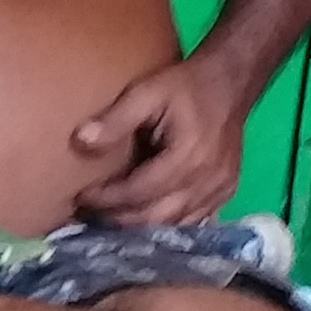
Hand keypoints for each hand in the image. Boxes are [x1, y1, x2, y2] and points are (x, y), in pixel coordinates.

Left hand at [72, 59, 244, 226]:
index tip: (81, 198)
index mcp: (188, 157)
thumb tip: (80, 142)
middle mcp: (208, 181)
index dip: (107, 200)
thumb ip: (115, 120)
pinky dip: (165, 225)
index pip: (139, 192)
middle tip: (89, 214)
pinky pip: (192, 221)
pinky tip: (142, 219)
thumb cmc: (185, 86)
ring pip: (174, 224)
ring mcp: (220, 190)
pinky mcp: (225, 193)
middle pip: (157, 217)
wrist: (229, 83)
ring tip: (109, 218)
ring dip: (140, 227)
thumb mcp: (146, 93)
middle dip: (119, 219)